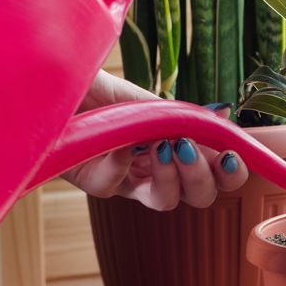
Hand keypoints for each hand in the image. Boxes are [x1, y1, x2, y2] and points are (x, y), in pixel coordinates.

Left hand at [60, 70, 248, 209]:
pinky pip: (112, 186)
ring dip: (171, 177)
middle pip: (198, 196)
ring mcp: (125, 180)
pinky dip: (119, 164)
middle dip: (204, 178)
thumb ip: (182, 116)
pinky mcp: (93, 181)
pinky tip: (118, 142)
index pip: (215, 175)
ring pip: (164, 201)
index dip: (230, 174)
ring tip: (162, 147)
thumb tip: (224, 114)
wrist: (53, 83)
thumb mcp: (146, 100)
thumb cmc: (99, 92)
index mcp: (175, 152)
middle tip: (190, 150)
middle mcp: (154, 171)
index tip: (232, 157)